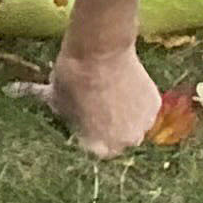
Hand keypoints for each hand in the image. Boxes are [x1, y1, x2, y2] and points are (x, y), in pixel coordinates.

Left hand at [44, 38, 163, 159]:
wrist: (100, 52)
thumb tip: (47, 102)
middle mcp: (123, 142)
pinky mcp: (155, 106)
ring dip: (128, 116)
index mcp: (97, 147)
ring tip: (116, 93)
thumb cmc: (73, 78)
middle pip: (120, 140)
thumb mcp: (56, 100)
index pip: (97, 150)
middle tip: (103, 107)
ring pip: (136, 125)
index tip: (87, 121)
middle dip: (112, 128)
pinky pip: (146, 108)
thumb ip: (60, 112)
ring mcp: (142, 125)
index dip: (92, 134)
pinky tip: (127, 85)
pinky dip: (139, 100)